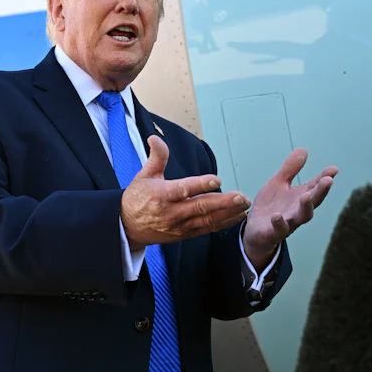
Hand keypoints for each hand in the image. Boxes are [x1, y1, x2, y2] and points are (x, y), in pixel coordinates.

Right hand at [121, 135, 250, 249]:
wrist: (128, 227)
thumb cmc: (138, 198)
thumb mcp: (144, 175)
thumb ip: (156, 157)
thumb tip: (155, 137)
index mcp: (161, 195)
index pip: (183, 189)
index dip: (200, 185)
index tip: (216, 180)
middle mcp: (172, 212)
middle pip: (201, 207)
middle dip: (223, 202)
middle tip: (241, 197)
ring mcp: (179, 226)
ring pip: (207, 220)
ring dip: (228, 213)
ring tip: (244, 205)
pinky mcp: (185, 234)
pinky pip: (207, 229)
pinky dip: (223, 223)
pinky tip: (237, 216)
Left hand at [243, 148, 337, 270]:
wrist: (254, 231)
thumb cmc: (271, 206)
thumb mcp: (278, 183)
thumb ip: (290, 169)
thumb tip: (303, 149)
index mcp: (300, 197)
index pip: (315, 186)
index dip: (324, 178)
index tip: (334, 169)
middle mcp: (297, 210)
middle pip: (313, 201)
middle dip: (321, 191)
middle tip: (328, 180)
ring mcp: (287, 222)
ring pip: (301, 217)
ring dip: (306, 207)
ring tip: (307, 196)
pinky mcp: (273, 233)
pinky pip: (279, 229)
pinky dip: (279, 223)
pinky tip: (277, 216)